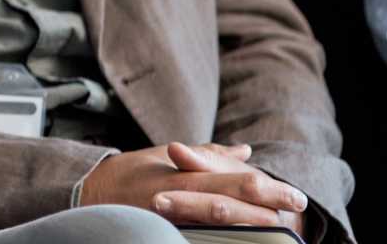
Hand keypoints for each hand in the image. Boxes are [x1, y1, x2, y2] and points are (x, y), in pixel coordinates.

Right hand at [80, 142, 307, 229]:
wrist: (89, 191)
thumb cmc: (132, 171)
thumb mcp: (166, 156)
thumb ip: (209, 155)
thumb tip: (245, 150)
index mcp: (181, 175)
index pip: (232, 180)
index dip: (267, 188)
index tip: (295, 194)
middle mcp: (177, 197)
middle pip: (229, 205)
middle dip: (266, 209)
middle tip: (297, 210)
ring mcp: (168, 219)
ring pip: (216, 225)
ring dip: (249, 227)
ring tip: (277, 228)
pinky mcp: (160, 232)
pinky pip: (196, 238)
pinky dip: (220, 239)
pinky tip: (239, 243)